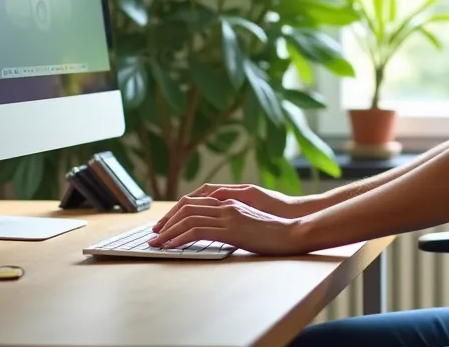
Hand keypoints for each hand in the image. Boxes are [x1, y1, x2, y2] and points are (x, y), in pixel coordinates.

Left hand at [153, 184, 314, 231]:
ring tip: (157, 244)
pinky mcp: (231, 228)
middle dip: (167, 221)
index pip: (194, 202)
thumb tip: (216, 232)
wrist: (293, 232)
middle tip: (154, 235)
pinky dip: (180, 238)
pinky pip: (197, 231)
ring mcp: (228, 215)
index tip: (165, 226)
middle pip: (186, 207)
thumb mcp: (249, 224)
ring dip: (168, 231)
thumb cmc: (275, 232)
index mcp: (230, 202)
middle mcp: (226, 204)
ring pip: (188, 218)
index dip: (176, 213)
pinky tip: (172, 247)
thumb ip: (232, 223)